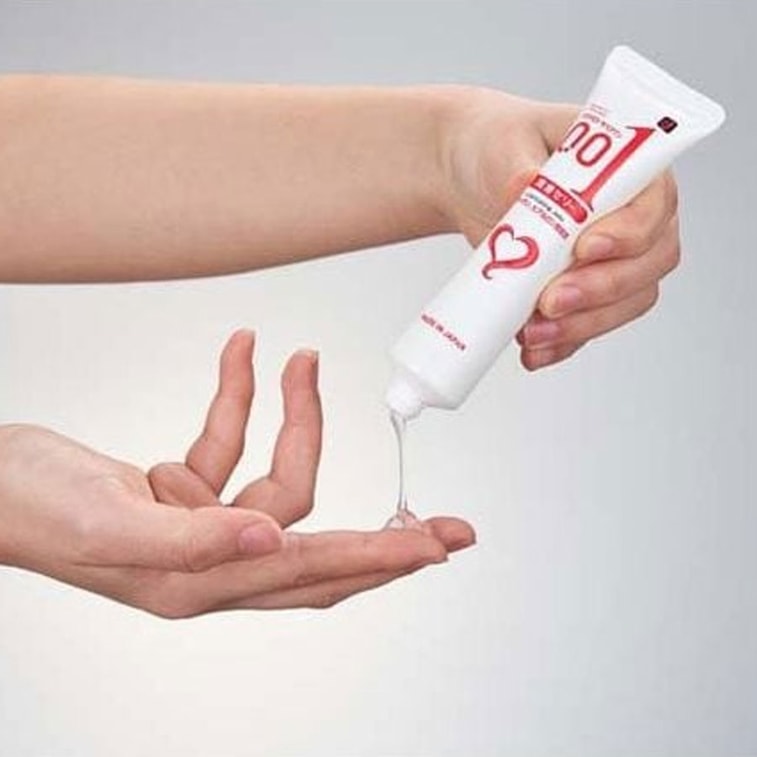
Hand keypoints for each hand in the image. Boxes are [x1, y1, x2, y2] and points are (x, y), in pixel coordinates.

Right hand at [0, 331, 474, 617]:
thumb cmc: (31, 509)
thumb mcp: (110, 526)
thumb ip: (196, 540)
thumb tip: (275, 542)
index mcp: (200, 582)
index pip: (312, 570)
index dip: (378, 560)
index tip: (434, 549)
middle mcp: (212, 561)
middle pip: (319, 544)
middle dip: (383, 530)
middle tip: (444, 522)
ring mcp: (202, 525)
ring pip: (274, 475)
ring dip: (290, 415)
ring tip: (295, 359)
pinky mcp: (185, 490)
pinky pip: (229, 442)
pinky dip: (239, 399)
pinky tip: (244, 357)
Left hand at [440, 87, 679, 369]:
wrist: (467, 181)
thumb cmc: (498, 147)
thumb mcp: (503, 143)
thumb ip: (518, 166)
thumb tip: (526, 187)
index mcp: (630, 171)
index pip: (652, 207)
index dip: (627, 234)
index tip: (585, 249)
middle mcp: (632, 219)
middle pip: (646, 266)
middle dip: (600, 291)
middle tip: (550, 302)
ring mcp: (612, 261)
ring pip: (624, 304)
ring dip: (581, 326)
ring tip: (532, 334)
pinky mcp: (582, 293)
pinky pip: (587, 328)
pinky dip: (562, 345)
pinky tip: (533, 353)